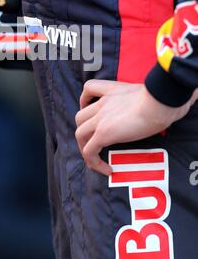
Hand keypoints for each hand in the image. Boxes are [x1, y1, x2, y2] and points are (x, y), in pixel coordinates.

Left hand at [75, 80, 197, 175]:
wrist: (160, 101)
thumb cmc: (163, 96)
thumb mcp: (151, 93)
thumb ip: (152, 98)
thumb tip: (178, 102)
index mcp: (113, 90)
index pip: (89, 89)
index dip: (85, 101)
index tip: (91, 111)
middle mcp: (103, 103)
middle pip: (80, 116)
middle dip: (84, 131)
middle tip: (95, 142)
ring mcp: (100, 118)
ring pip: (80, 134)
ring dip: (85, 148)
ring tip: (97, 160)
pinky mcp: (103, 133)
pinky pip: (89, 151)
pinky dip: (93, 162)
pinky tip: (107, 170)